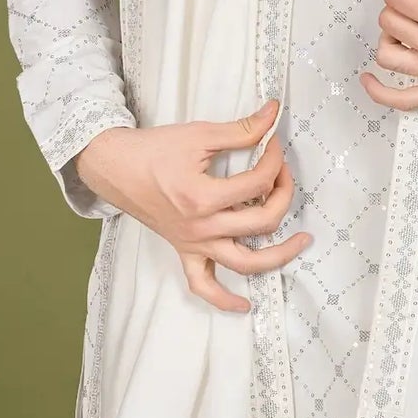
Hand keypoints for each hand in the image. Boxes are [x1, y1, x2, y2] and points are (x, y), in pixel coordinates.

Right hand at [74, 99, 311, 314]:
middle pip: (262, 222)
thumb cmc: (152, 150)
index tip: (273, 145)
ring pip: (245, 263)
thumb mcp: (198, 135)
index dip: (274, 161)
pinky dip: (224, 300)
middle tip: (284, 174)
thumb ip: (241, 129)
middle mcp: (201, 227)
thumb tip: (274, 113)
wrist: (115, 167)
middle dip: (283, 194)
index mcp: (203, 197)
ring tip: (301, 242)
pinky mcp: (184, 252)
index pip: (258, 183)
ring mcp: (194, 244)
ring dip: (278, 255)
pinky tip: (244, 304)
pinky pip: (203, 286)